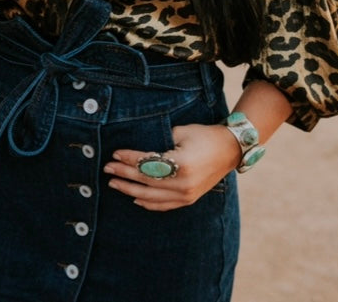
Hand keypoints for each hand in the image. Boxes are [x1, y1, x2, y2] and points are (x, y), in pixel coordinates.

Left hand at [103, 123, 240, 211]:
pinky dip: (147, 203)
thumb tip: (136, 151)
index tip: (114, 154)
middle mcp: (183, 183)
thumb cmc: (204, 136)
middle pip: (145, 180)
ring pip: (151, 197)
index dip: (128, 159)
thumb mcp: (181, 132)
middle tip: (107, 169)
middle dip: (123, 174)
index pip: (146, 162)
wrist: (229, 150)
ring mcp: (187, 194)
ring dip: (130, 190)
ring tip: (114, 183)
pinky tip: (134, 197)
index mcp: (181, 164)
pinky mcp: (189, 199)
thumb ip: (159, 142)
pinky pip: (163, 205)